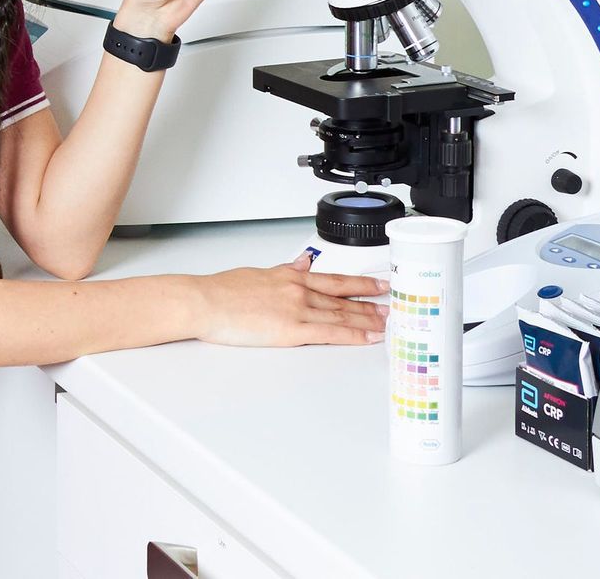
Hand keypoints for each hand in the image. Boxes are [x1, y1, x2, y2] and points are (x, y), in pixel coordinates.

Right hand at [191, 253, 388, 346]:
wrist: (205, 301)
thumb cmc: (223, 290)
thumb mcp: (257, 272)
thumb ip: (284, 270)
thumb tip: (302, 262)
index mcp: (290, 276)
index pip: (334, 280)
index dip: (361, 283)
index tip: (379, 285)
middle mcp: (298, 290)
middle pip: (344, 298)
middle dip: (371, 304)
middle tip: (393, 308)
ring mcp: (297, 310)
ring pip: (342, 315)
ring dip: (368, 319)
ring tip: (387, 323)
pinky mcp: (292, 330)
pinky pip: (330, 333)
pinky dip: (353, 335)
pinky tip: (368, 337)